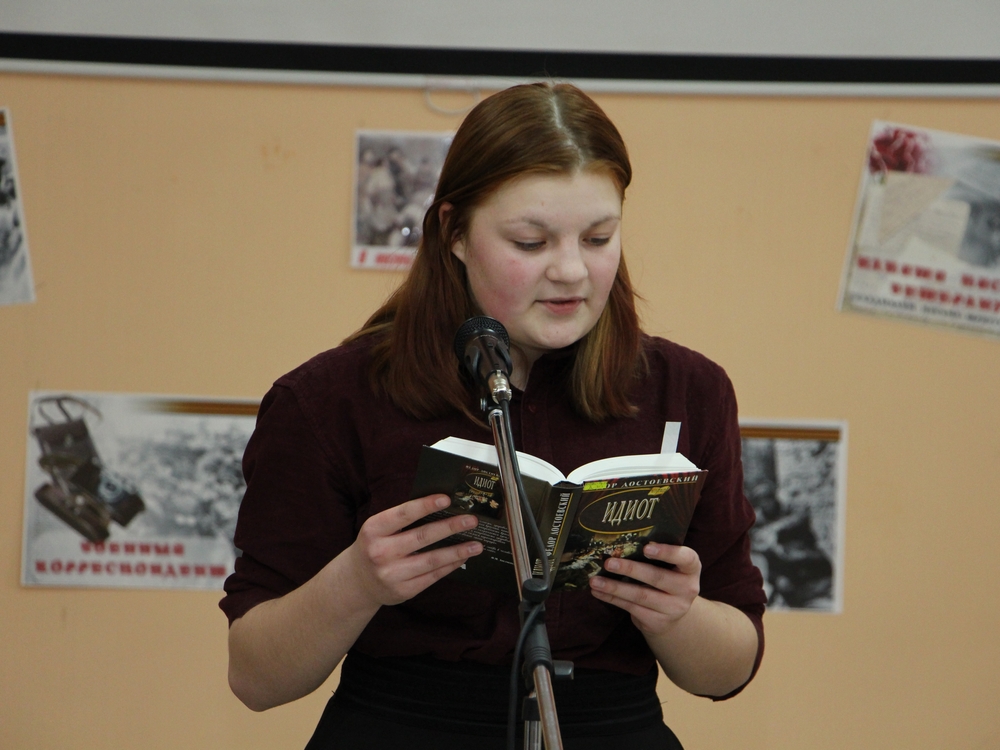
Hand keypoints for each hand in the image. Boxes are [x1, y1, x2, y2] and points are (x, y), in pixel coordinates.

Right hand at [341, 494, 482, 608]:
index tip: (447, 499)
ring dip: (457, 551)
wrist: (358, 582)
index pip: (403, 514)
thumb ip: (402, 519)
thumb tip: (442, 506)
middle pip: (422, 537)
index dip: (425, 505)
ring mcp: (391, 574)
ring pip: (431, 560)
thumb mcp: (379, 529)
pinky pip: (432, 576)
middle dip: (450, 527)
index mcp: (373, 530)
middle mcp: (380, 553)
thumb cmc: (375, 546)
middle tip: (472, 520)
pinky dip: (450, 566)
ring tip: (476, 545)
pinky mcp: (403, 591)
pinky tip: (462, 558)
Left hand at [588, 543, 700, 635]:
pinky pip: (631, 608)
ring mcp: (674, 608)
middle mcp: (687, 589)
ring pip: (641, 596)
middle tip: (609, 562)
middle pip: (657, 578)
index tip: (646, 547)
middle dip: (631, 569)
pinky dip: (612, 598)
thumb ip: (655, 555)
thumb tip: (620, 543)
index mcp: (691, 569)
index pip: (686, 558)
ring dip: (615, 587)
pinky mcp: (658, 622)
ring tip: (595, 580)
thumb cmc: (667, 579)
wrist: (674, 614)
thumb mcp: (670, 566)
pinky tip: (598, 591)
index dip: (667, 552)